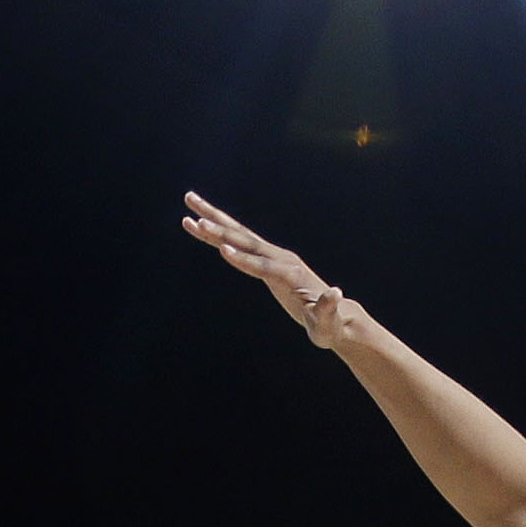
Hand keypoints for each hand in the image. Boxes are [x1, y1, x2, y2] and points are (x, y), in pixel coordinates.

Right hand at [181, 195, 350, 346]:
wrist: (335, 317)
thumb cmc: (328, 326)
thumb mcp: (327, 323)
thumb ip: (328, 309)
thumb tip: (336, 293)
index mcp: (290, 274)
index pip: (262, 266)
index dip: (244, 260)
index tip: (222, 250)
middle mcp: (281, 259)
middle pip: (246, 241)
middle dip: (220, 230)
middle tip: (195, 216)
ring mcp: (274, 256)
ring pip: (239, 234)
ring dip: (213, 219)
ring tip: (189, 200)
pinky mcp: (267, 259)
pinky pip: (239, 242)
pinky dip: (219, 233)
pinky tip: (199, 225)